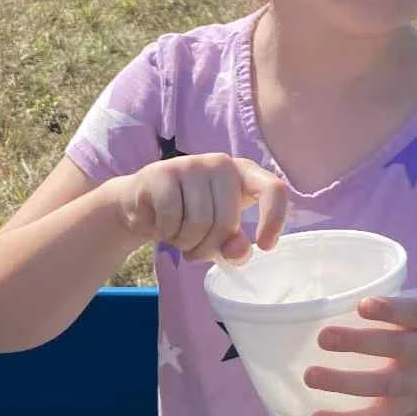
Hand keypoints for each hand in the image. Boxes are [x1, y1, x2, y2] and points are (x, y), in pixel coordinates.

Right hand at [115, 155, 286, 262]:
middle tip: (195, 251)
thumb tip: (236, 251)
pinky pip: (172, 217)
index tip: (264, 245)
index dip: (274, 219)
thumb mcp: (218, 235)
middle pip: (227, 221)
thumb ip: (234, 245)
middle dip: (209, 248)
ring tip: (178, 237)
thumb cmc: (188, 218)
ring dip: (185, 243)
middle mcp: (221, 163)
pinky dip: (166, 233)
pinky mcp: (163, 172)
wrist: (142, 204)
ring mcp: (191, 164)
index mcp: (244, 174)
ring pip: (198, 222)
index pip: (273, 189)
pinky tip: (161, 226)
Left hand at [304, 294, 416, 415]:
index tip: (362, 305)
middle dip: (359, 342)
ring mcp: (415, 386)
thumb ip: (385, 310)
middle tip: (323, 337)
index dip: (390, 309)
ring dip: (344, 382)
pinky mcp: (402, 413)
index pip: (414, 313)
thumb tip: (325, 304)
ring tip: (311, 376)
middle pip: (395, 347)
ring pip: (381, 385)